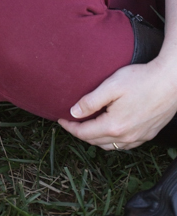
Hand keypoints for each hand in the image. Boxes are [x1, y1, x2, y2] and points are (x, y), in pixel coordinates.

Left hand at [58, 57, 176, 149]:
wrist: (170, 82)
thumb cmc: (141, 80)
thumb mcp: (111, 86)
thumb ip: (90, 101)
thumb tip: (74, 113)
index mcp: (114, 126)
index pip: (85, 133)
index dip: (70, 127)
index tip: (60, 119)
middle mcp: (126, 137)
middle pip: (96, 141)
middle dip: (81, 133)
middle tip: (71, 122)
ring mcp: (139, 138)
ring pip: (110, 146)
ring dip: (96, 138)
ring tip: (86, 126)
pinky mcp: (148, 134)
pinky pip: (124, 145)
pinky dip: (112, 140)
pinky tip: (109, 130)